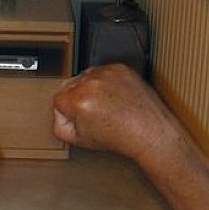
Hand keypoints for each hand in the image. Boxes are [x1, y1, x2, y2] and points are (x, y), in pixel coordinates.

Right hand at [52, 64, 181, 158]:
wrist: (150, 132)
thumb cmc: (121, 137)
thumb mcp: (80, 140)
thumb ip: (59, 125)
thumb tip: (59, 114)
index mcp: (78, 100)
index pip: (58, 100)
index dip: (68, 113)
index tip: (80, 120)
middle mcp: (91, 83)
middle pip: (69, 86)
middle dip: (78, 100)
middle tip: (93, 114)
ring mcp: (107, 73)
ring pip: (85, 77)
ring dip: (90, 89)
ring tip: (105, 106)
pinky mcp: (120, 69)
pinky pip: (103, 72)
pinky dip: (106, 83)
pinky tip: (114, 97)